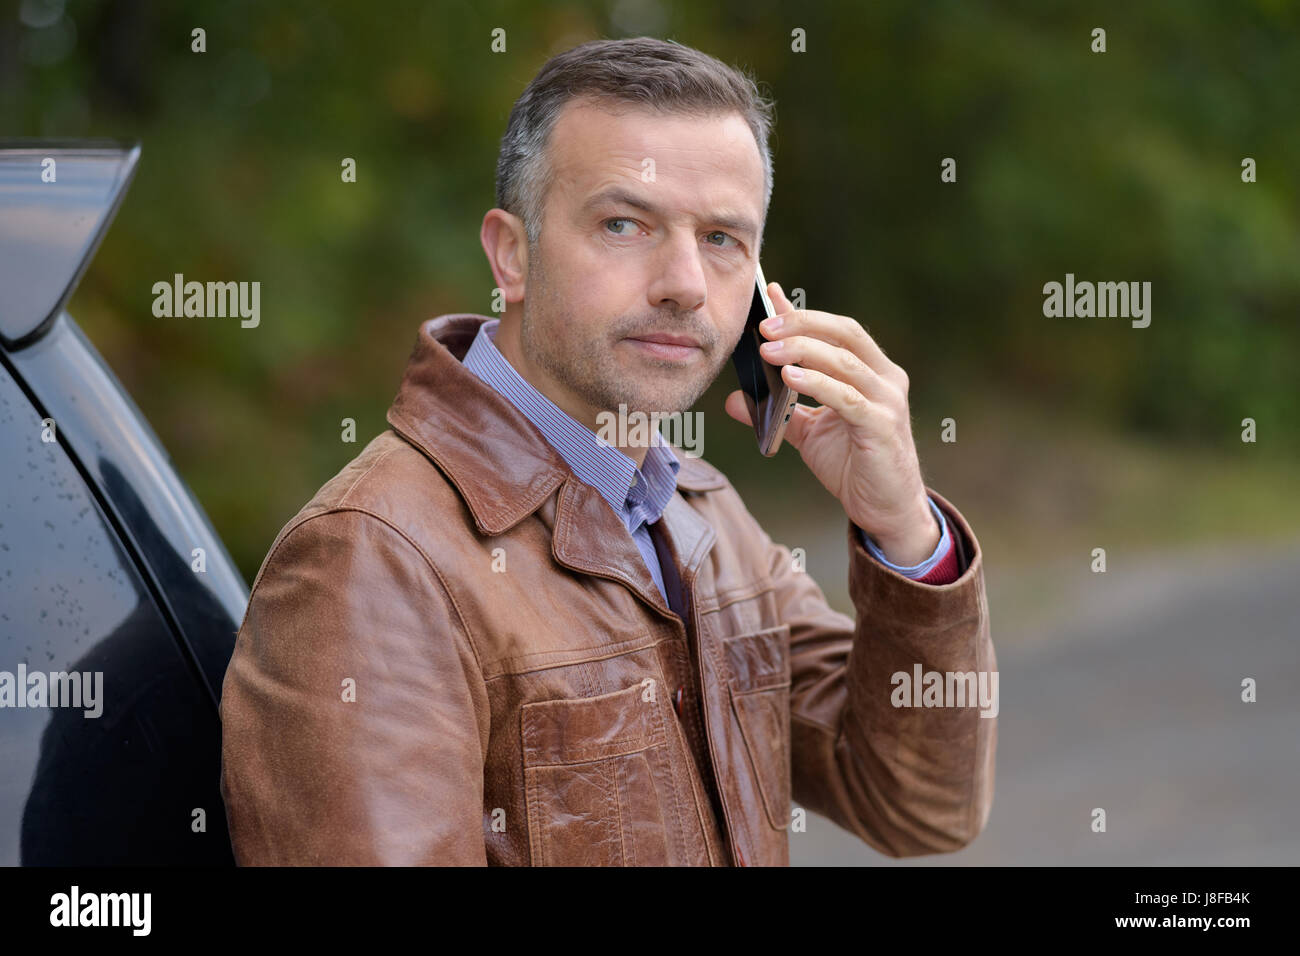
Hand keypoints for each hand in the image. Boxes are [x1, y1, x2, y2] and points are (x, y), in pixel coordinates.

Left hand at [724, 281, 938, 565]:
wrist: (886, 510)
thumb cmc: (854, 465)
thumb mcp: (810, 433)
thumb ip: (780, 411)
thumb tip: (735, 398)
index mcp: (872, 372)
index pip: (837, 330)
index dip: (803, 313)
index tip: (769, 296)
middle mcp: (886, 379)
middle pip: (844, 334)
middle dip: (801, 325)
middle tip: (763, 327)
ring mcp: (888, 401)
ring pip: (845, 361)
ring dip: (804, 351)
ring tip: (769, 350)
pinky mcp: (883, 427)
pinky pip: (848, 398)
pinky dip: (819, 384)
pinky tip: (791, 378)